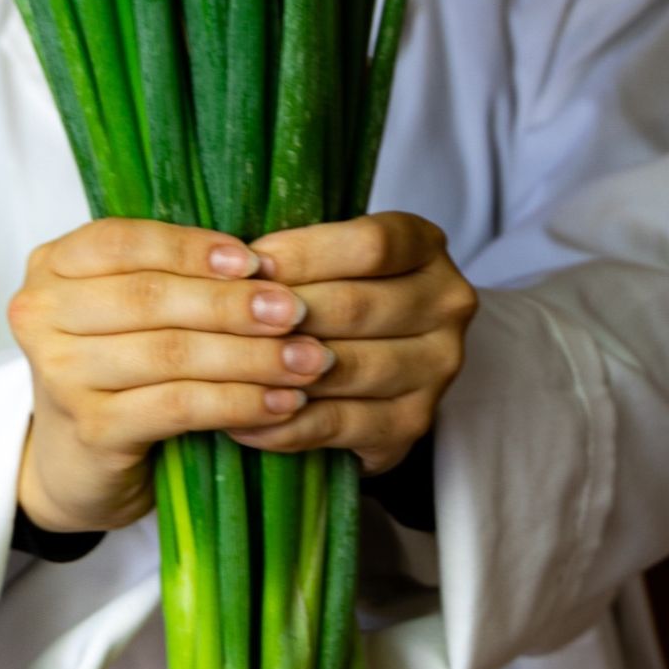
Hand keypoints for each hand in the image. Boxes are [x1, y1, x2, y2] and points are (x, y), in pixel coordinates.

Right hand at [8, 219, 334, 532]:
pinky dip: (238, 402)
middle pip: (150, 298)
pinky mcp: (90, 429)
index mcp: (53, 266)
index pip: (124, 242)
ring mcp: (60, 374)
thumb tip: (267, 266)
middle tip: (296, 312)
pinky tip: (280, 402)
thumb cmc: (118, 370)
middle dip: (233, 305)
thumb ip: (174, 276)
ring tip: (306, 360)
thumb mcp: (129, 310)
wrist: (76, 463)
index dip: (193, 249)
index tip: (257, 261)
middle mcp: (42, 315)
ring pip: (171, 353)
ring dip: (250, 357)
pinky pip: (178, 407)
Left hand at [227, 212, 477, 474]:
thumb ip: (295, 255)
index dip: (305, 253)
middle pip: (356, 306)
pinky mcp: (412, 423)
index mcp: (426, 248)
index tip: (250, 264)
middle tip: (223, 320)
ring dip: (278, 370)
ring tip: (222, 367)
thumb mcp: (327, 257)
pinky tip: (240, 416)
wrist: (376, 367)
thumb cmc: (334, 294)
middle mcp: (446, 305)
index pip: (370, 245)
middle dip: (281, 314)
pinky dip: (282, 423)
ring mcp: (436, 369)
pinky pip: (338, 424)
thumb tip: (230, 264)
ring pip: (345, 367)